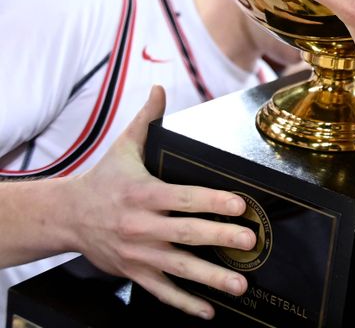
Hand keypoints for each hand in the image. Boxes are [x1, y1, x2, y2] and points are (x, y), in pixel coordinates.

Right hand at [66, 86, 256, 319]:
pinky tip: (210, 310)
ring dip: (210, 279)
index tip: (240, 205)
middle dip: (220, 238)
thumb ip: (147, 118)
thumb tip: (161, 87)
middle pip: (186, 234)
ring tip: (241, 283)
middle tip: (249, 242)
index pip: (184, 198)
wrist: (65, 217)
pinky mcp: (134, 273)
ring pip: (179, 268)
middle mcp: (141, 226)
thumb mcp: (123, 146)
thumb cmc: (103, 180)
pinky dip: (186, 304)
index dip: (213, 202)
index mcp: (143, 194)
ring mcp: (138, 253)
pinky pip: (162, 291)